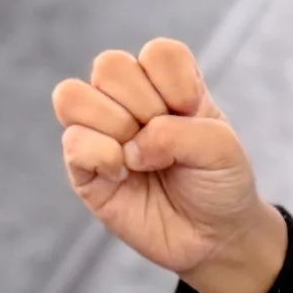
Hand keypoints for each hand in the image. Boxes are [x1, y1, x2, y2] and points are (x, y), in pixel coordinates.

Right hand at [50, 38, 286, 292]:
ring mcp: (102, 132)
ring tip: (140, 159)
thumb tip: (127, 148)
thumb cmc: (219, 185)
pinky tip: (124, 176)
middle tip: (168, 143)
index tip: (194, 115)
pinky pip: (72, 142)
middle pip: (109, 66)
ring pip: (73, 95)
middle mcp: (129, 101)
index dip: (177, 84)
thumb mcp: (221, 149)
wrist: (215, 239)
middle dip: (145, 105)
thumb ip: (178, 132)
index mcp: (168, 85)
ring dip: (115, 125)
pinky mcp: (83, 169)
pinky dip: (101, 157)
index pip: (157, 53)